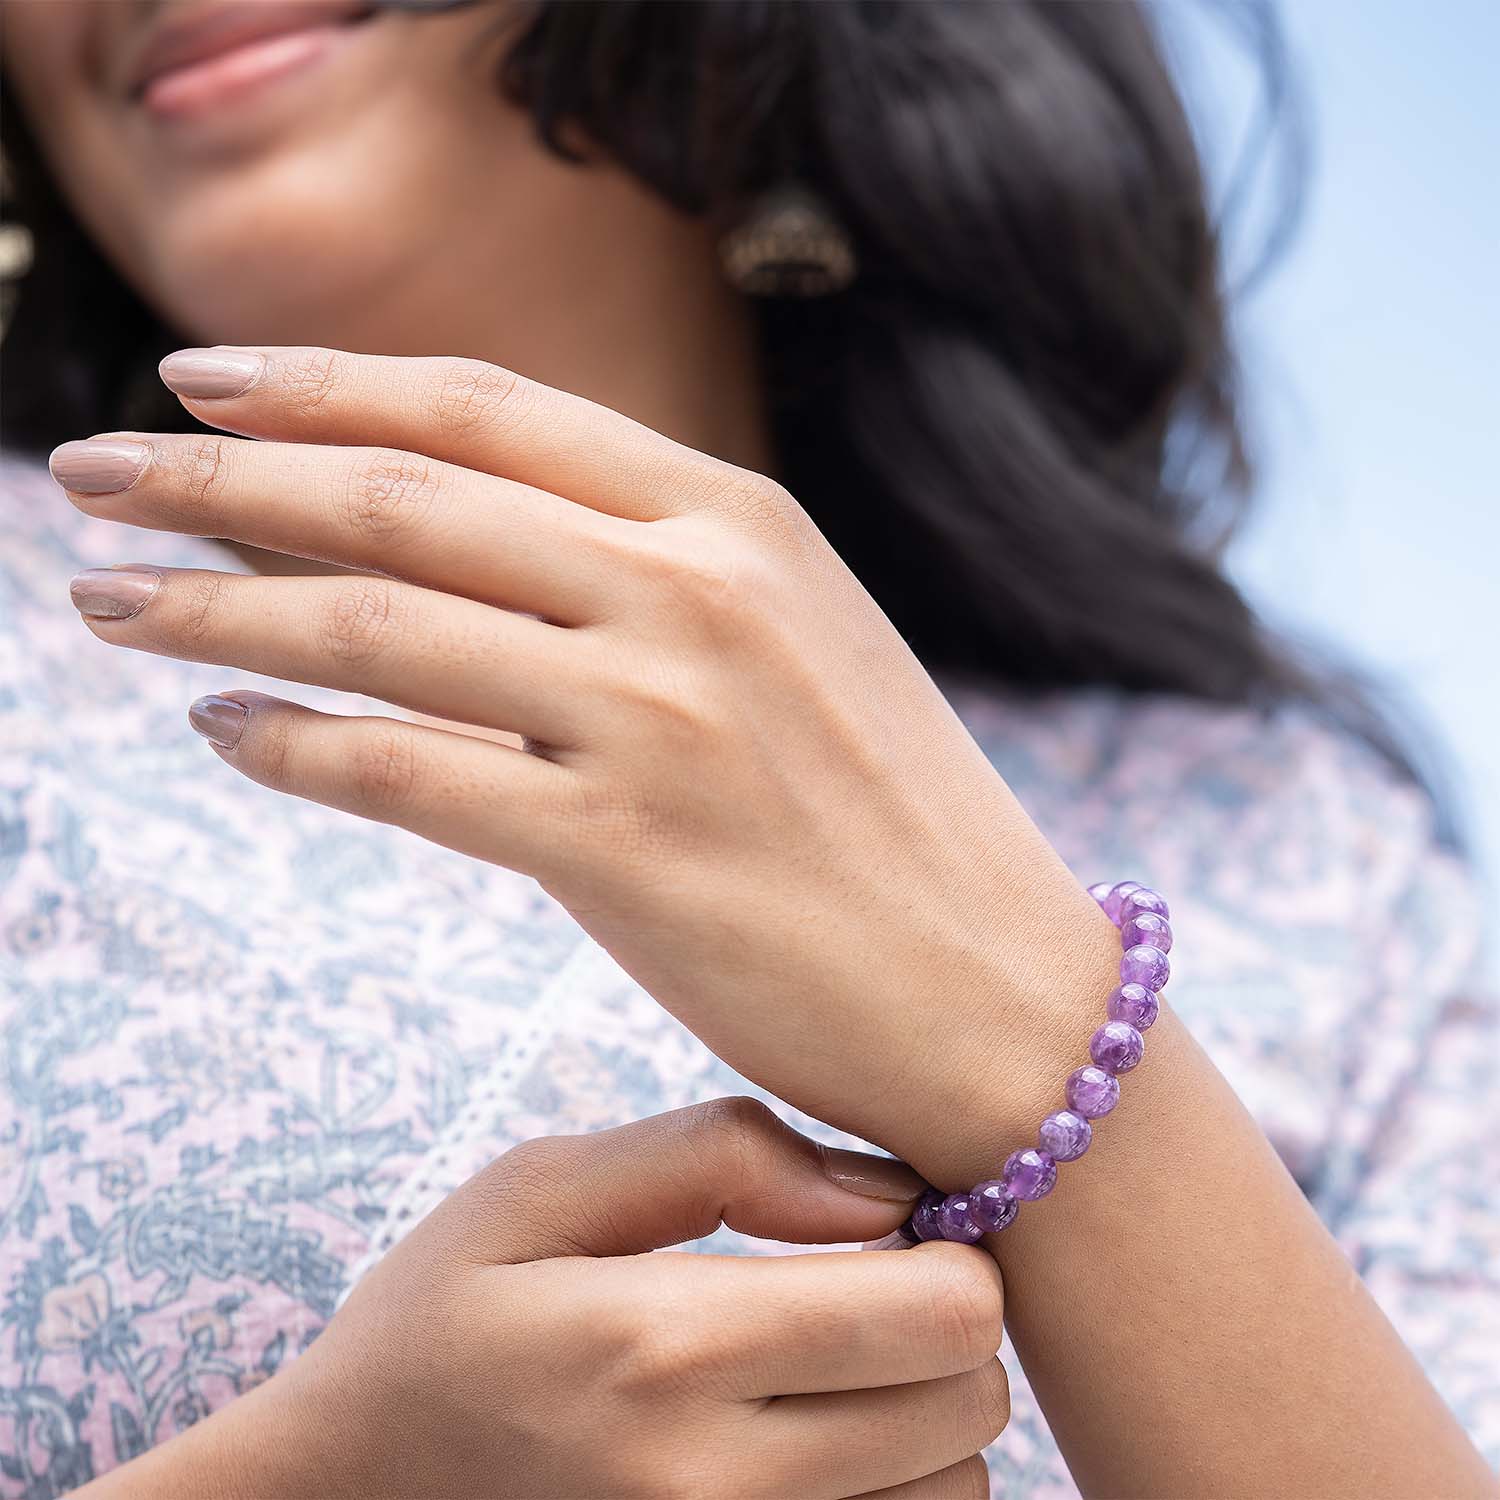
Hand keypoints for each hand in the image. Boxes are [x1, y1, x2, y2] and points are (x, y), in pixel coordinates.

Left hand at [54, 345, 1112, 1170]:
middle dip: (219, 479)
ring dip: (215, 609)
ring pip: (376, 626)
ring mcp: (659, 717)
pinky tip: (222, 732)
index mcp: (738, 519)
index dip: (323, 384)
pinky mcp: (623, 853)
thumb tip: (454, 539)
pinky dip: (293, 746)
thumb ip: (644, 571)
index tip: (200, 385)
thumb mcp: (790, 640)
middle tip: (92, 477)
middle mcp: (694, 591)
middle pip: (401, 497)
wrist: (999, 992)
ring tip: (110, 604)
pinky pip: (406, 774)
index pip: (485, 408)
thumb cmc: (889, 819)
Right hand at [82, 1100, 1007, 1499]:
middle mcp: (714, 1486)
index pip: (945, 1311)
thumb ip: (718, 1154)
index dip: (947, 1248)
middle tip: (856, 1292)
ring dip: (918, 1417)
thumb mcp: (536, 1188)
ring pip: (958, 1485)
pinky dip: (888, 1489)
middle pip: (970, 1399)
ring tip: (819, 1372)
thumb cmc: (441, 1324)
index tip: (886, 1229)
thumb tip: (889, 1191)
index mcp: (665, 1345)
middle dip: (942, 1325)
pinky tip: (806, 1441)